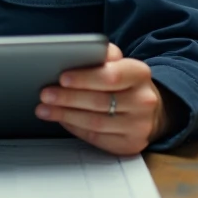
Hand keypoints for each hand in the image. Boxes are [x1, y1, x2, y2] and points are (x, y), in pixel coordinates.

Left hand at [36, 44, 174, 155]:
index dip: (85, 78)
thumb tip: (77, 53)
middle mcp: (144, 101)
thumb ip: (103, 55)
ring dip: (66, 115)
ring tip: (45, 109)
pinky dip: (75, 128)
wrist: (152, 110)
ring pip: (95, 122)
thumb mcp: (120, 62)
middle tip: (45, 94)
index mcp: (140, 74)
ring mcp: (139, 126)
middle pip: (99, 101)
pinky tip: (62, 120)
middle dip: (68, 98)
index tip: (62, 78)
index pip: (111, 76)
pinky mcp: (130, 145)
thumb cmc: (127, 83)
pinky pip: (96, 138)